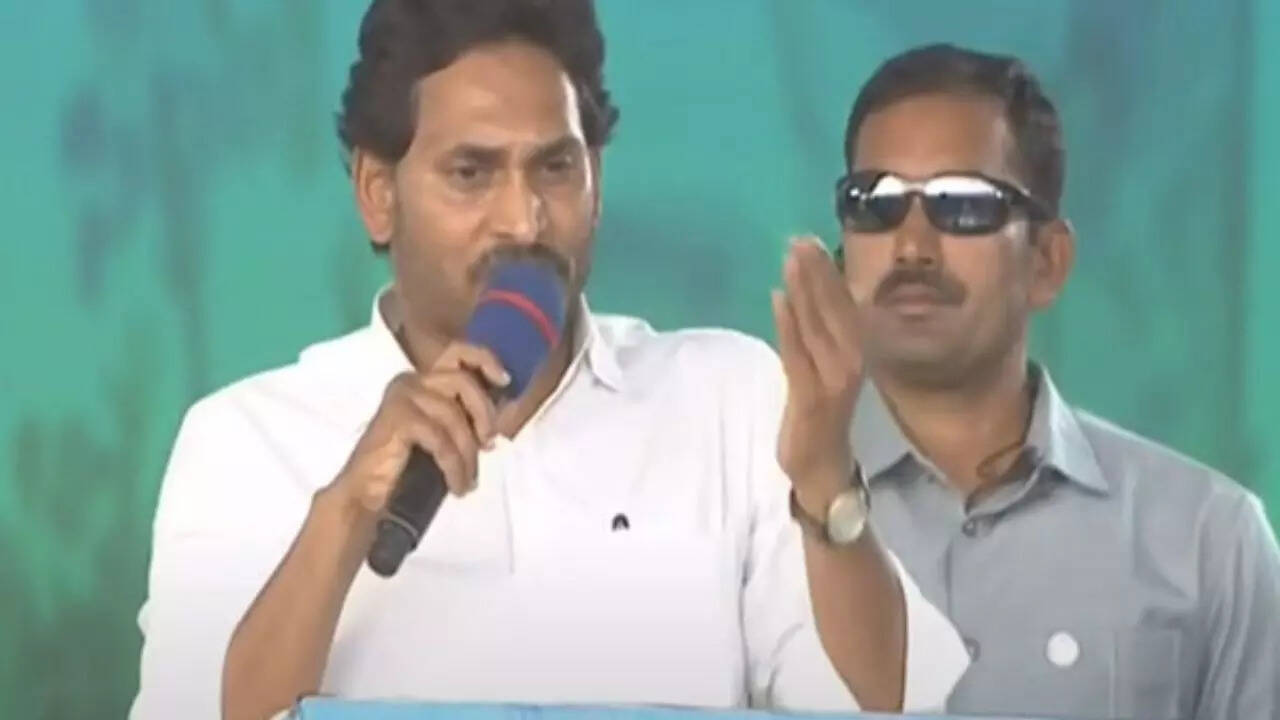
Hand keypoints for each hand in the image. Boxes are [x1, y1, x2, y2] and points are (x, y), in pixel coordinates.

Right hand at [327, 342, 509, 520]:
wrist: (367, 495)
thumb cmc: (408, 467)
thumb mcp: (446, 436)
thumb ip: (469, 419)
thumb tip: (507, 412)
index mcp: (423, 380)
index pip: (457, 353)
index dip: (485, 360)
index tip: (505, 381)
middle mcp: (410, 380)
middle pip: (462, 381)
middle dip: (483, 414)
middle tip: (489, 445)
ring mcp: (402, 396)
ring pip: (453, 415)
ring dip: (468, 453)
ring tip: (469, 481)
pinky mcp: (398, 417)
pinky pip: (441, 439)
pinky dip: (454, 465)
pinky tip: (456, 486)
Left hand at [772, 236, 863, 515]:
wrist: (822, 468)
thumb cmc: (819, 415)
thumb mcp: (823, 368)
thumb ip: (818, 335)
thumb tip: (807, 293)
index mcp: (855, 352)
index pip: (843, 305)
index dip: (828, 273)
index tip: (813, 242)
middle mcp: (851, 361)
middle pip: (833, 309)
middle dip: (816, 273)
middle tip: (799, 239)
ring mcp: (834, 380)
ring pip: (817, 326)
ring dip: (804, 290)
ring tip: (790, 260)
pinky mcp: (812, 398)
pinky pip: (798, 355)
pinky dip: (789, 326)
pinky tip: (779, 299)